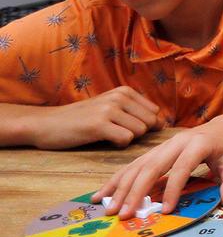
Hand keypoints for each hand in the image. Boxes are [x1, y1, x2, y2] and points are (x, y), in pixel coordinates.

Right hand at [27, 87, 161, 148]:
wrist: (46, 124)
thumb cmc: (81, 119)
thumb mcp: (109, 107)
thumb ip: (133, 111)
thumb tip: (162, 123)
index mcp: (125, 91)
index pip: (155, 112)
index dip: (146, 125)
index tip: (128, 130)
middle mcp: (120, 97)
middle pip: (150, 122)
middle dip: (139, 134)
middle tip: (118, 135)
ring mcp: (109, 109)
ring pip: (140, 131)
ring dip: (127, 139)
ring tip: (109, 136)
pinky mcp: (99, 125)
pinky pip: (126, 139)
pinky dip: (119, 145)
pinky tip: (105, 141)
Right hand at [94, 121, 222, 218]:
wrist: (222, 129)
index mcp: (197, 144)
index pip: (182, 167)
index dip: (174, 188)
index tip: (166, 210)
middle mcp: (176, 142)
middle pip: (152, 166)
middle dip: (136, 191)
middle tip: (124, 214)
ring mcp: (162, 145)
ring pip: (138, 165)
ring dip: (121, 187)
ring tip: (108, 207)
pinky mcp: (154, 151)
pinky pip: (133, 165)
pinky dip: (117, 180)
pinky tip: (103, 193)